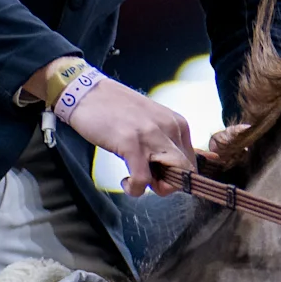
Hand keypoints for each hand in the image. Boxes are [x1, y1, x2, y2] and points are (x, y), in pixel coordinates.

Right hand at [64, 72, 198, 193]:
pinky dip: (135, 188)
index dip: (178, 176)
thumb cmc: (115, 110)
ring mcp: (151, 135)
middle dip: (170, 185)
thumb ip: (164, 141)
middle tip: (150, 181)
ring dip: (155, 188)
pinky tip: (126, 182)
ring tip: (137, 181)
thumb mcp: (150, 122)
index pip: (193, 161)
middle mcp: (169, 127)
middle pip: (187, 171)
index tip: (160, 176)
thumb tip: (173, 168)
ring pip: (172, 177)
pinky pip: (142, 179)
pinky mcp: (131, 143)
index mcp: (177, 123)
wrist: (87, 93)